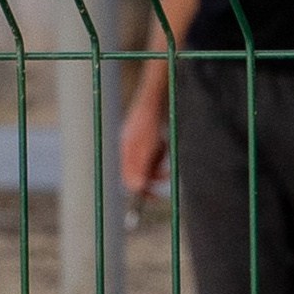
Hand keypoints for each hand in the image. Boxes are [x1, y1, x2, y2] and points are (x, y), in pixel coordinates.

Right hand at [119, 82, 169, 197]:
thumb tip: (136, 188)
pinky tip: (163, 141)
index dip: (141, 189)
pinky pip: (155, 153)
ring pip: (149, 163)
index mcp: (125, 152)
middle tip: (167, 174)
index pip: (129, 179)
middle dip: (153, 174)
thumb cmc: (151, 120)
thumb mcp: (147, 146)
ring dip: (158, 162)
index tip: (154, 196)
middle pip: (140, 172)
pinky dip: (161, 152)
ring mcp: (138, 142)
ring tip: (163, 147)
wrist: (156, 97)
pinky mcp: (148, 137)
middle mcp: (129, 148)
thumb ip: (141, 166)